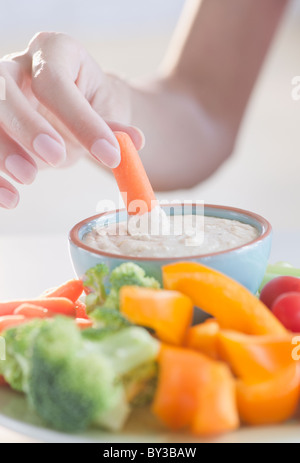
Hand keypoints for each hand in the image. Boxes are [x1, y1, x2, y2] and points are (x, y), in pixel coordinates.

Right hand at [0, 32, 143, 208]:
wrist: (74, 112)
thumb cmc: (91, 104)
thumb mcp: (107, 111)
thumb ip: (115, 128)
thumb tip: (134, 142)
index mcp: (54, 52)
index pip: (55, 81)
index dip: (80, 119)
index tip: (108, 155)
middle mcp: (18, 66)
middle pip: (4, 89)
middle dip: (27, 126)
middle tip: (55, 158)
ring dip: (2, 150)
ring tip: (29, 178)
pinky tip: (10, 198)